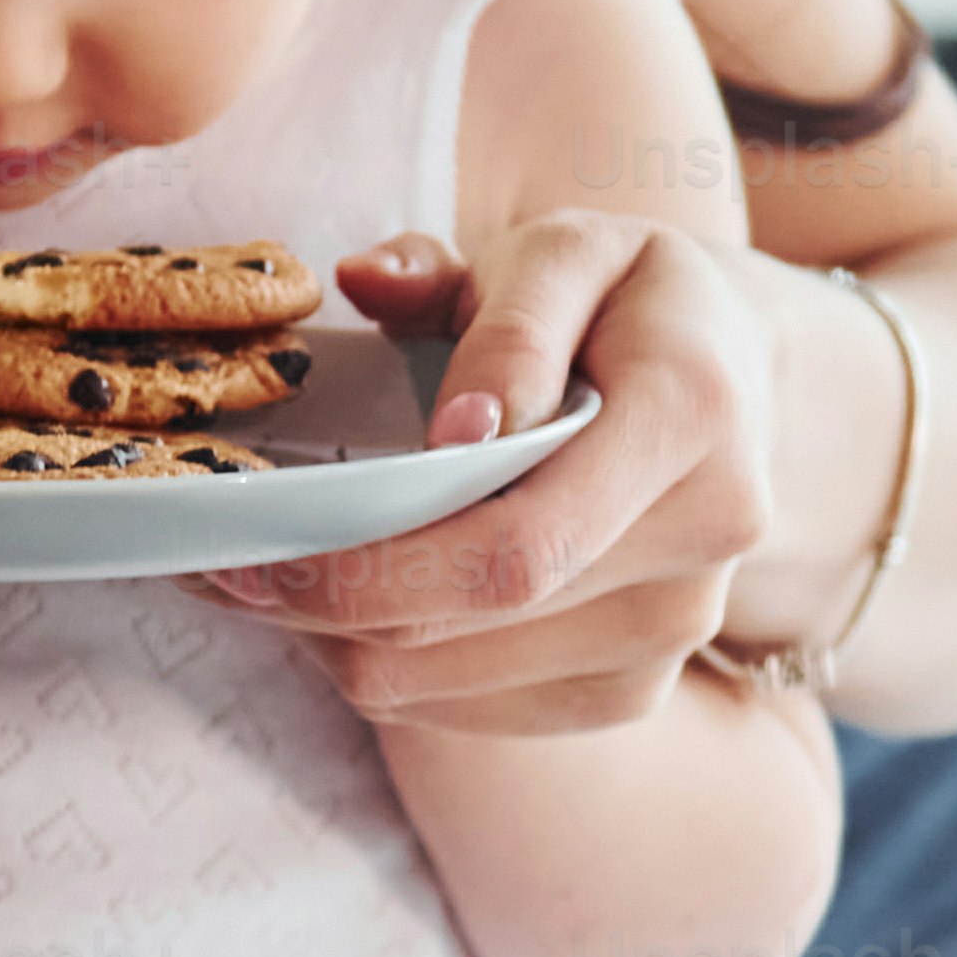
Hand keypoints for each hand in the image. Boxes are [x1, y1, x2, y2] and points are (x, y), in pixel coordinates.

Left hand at [195, 219, 776, 736]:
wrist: (743, 383)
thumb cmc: (631, 302)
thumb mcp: (571, 247)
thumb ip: (494, 304)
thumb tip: (421, 373)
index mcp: (689, 420)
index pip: (515, 546)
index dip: (371, 566)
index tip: (252, 547)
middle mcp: (699, 550)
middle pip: (464, 626)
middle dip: (317, 602)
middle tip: (213, 565)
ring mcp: (670, 640)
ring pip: (441, 686)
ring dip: (333, 637)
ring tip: (268, 571)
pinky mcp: (628, 691)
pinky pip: (463, 709)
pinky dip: (383, 660)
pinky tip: (351, 595)